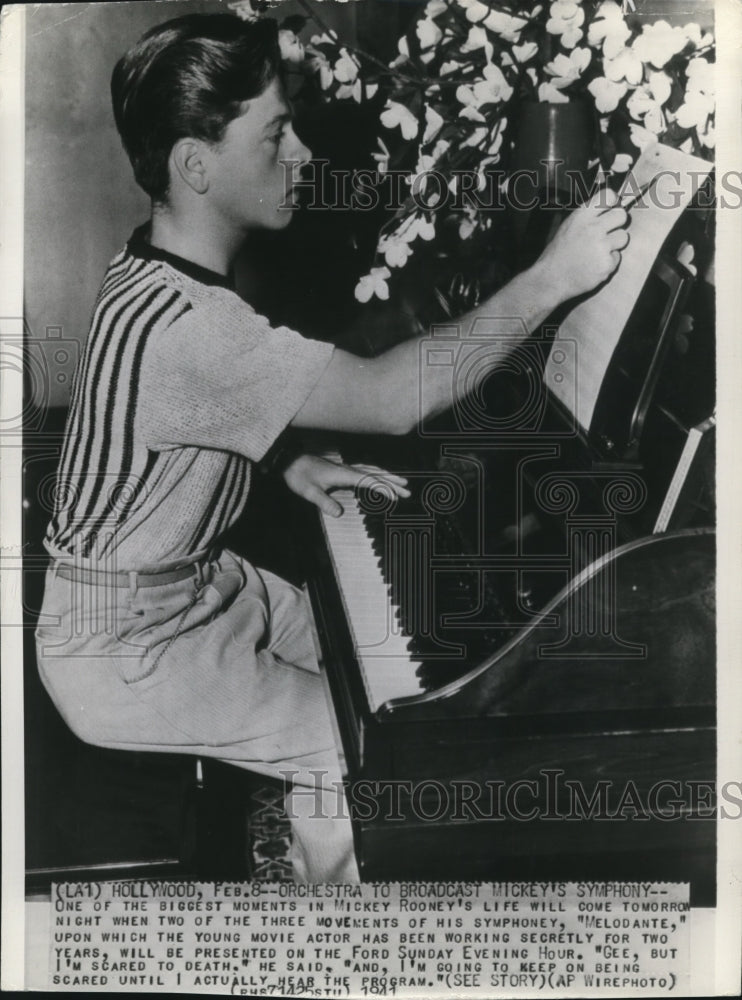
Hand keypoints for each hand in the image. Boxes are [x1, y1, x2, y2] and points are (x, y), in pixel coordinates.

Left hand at [281, 453, 409, 517]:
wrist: (289, 460)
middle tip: (408, 491)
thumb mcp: (309, 492)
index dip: (384, 489)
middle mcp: (348, 469)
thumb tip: (339, 514)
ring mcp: (345, 468)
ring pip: (372, 471)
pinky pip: (365, 471)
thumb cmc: (299, 475)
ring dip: (387, 477)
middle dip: (392, 483)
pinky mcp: (342, 470)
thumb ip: (324, 502)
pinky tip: (379, 478)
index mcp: (344, 474)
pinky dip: (377, 474)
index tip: (396, 497)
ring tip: (401, 483)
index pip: (369, 481)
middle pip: (375, 474)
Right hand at [536, 187, 629, 302]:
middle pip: (622, 215)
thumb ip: (588, 216)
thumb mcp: (568, 226)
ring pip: (623, 237)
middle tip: (608, 232)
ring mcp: (601, 247)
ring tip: (598, 251)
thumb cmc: (558, 254)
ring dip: (614, 244)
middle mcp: (593, 228)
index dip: (613, 203)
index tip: (610, 210)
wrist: (550, 279)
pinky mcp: (606, 264)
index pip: (609, 196)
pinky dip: (608, 262)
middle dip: (617, 223)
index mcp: (581, 216)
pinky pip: (617, 257)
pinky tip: (594, 265)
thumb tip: (610, 208)